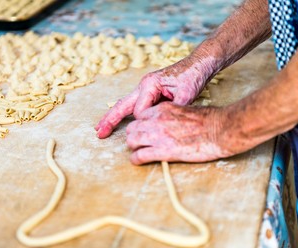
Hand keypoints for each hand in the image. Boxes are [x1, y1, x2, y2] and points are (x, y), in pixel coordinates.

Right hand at [95, 56, 212, 138]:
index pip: (139, 110)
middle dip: (110, 119)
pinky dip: (124, 114)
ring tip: (102, 129)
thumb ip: (173, 109)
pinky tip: (118, 122)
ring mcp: (145, 89)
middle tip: (98, 132)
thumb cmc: (193, 76)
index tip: (155, 127)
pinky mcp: (150, 92)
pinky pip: (134, 105)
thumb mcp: (187, 93)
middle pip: (122, 105)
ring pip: (125, 105)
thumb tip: (162, 123)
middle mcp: (144, 85)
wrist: (199, 64)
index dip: (145, 122)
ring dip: (113, 117)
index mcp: (149, 84)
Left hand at [126, 102, 231, 164]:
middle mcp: (157, 120)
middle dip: (134, 135)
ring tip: (138, 151)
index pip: (140, 115)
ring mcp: (158, 136)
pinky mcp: (163, 151)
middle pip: (132, 127)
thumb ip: (173, 114)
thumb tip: (171, 122)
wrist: (220, 130)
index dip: (141, 124)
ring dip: (134, 147)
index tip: (144, 131)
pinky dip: (136, 159)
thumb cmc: (209, 120)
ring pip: (132, 141)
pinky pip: (139, 156)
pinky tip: (139, 161)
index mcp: (163, 109)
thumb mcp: (186, 109)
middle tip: (139, 142)